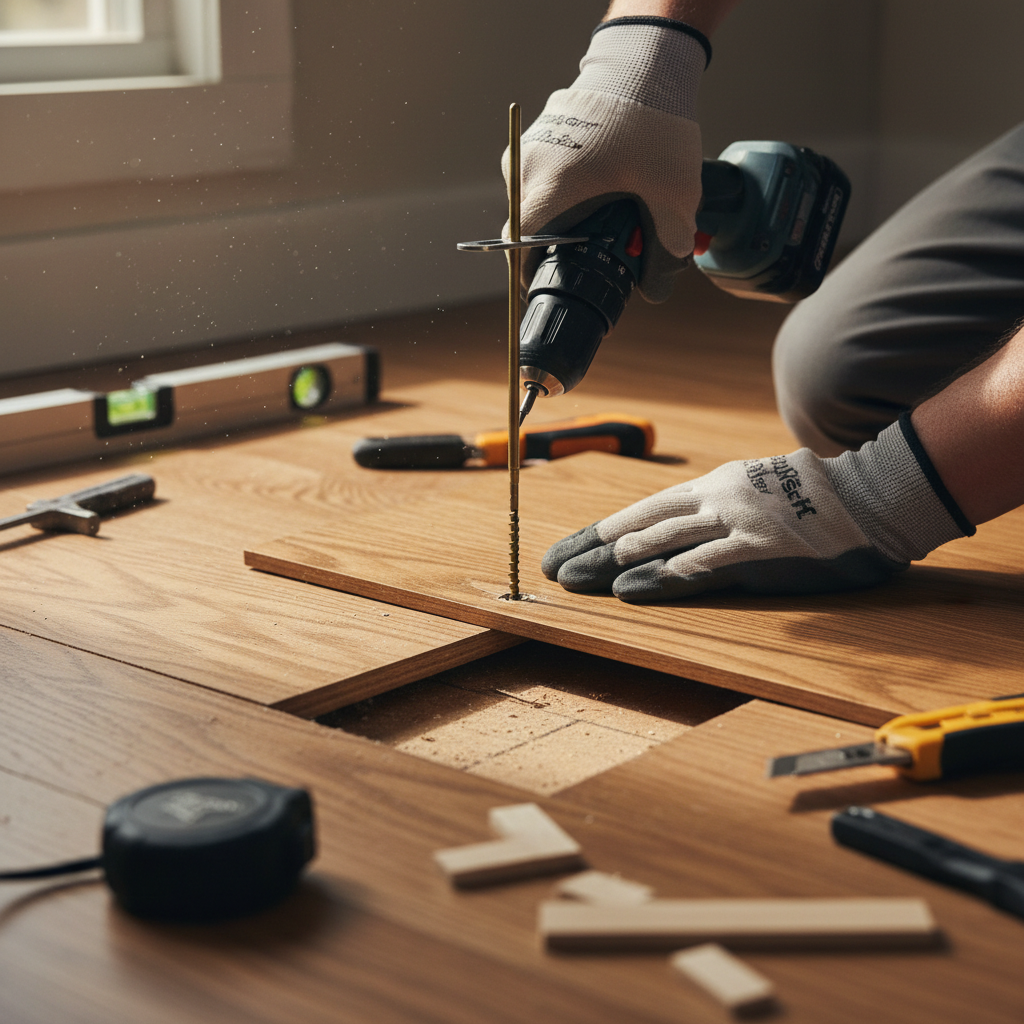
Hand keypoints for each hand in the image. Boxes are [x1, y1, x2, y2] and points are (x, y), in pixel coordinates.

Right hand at [503, 18, 707, 301]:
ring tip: (599, 208)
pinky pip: (542, 168)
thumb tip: (660, 283)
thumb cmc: (653, 124)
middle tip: (590, 246)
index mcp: (548, 189)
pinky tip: (598, 178)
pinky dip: (564, 180)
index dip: (533, 271)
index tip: (550, 281)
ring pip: (534, 195)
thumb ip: (668, 242)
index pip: (520, 247)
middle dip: (556, 240)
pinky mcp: (542, 128)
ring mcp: (531, 144)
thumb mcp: (673, 193)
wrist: (645, 62)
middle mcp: (527, 166)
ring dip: (560, 209)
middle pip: (529, 223)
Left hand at [542, 418, 972, 600]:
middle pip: (638, 526)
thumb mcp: (756, 488)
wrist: (871, 495)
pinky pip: (697, 567)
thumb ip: (717, 509)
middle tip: (553, 568)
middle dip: (591, 549)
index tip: (568, 546)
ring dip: (610, 564)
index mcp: (712, 486)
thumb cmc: (815, 498)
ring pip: (657, 543)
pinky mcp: (756, 553)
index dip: (600, 531)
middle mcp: (714, 500)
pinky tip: (627, 591)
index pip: (642, 510)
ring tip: (573, 579)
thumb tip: (679, 531)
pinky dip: (658, 579)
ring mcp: (733, 525)